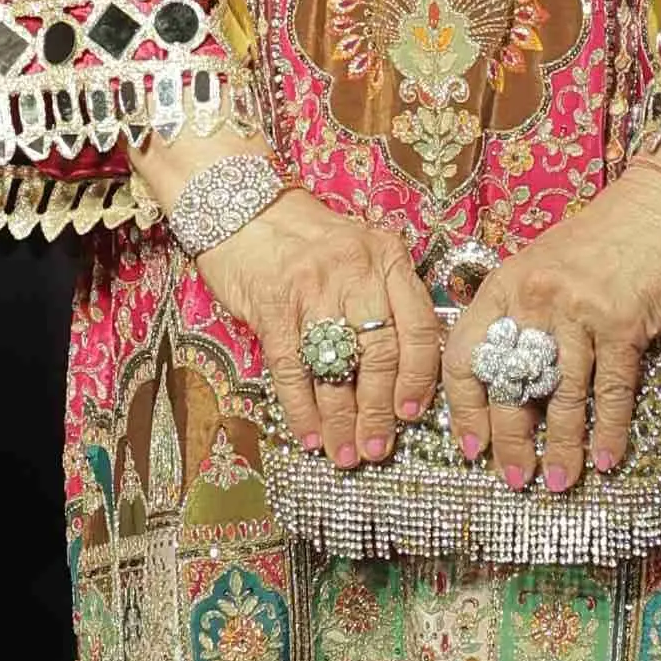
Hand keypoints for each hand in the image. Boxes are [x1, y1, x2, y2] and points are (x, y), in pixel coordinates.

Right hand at [195, 187, 444, 473]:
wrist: (241, 207)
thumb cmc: (306, 236)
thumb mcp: (361, 249)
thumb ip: (386, 295)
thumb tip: (405, 367)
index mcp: (387, 258)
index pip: (417, 328)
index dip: (418, 379)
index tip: (411, 414)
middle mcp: (356, 272)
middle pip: (379, 355)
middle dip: (378, 412)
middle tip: (376, 448)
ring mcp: (312, 289)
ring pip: (337, 368)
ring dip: (342, 419)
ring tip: (345, 453)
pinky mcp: (272, 307)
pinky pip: (292, 369)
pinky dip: (302, 408)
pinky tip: (310, 434)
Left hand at [449, 144, 660, 492]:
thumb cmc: (603, 239)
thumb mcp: (542, 266)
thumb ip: (522, 316)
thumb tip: (510, 380)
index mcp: (504, 285)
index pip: (466, 356)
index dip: (464, 408)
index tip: (469, 446)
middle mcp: (534, 299)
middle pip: (510, 384)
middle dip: (510, 440)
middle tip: (514, 478)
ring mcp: (579, 312)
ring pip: (562, 395)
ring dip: (561, 447)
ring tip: (558, 481)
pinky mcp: (624, 324)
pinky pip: (611, 390)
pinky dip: (608, 429)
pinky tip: (605, 459)